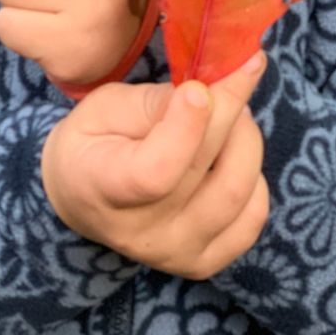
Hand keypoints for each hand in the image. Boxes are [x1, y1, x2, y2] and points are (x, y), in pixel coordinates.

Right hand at [40, 52, 269, 280]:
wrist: (81, 197)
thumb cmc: (92, 142)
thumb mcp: (104, 107)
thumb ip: (153, 103)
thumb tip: (208, 93)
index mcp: (103, 189)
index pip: (155, 171)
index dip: (185, 128)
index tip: (198, 87)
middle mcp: (141, 233)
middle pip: (204, 170)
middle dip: (228, 109)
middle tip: (233, 72)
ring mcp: (176, 252)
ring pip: (237, 191)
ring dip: (246, 139)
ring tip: (233, 113)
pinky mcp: (205, 262)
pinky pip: (252, 217)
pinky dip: (255, 178)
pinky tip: (234, 155)